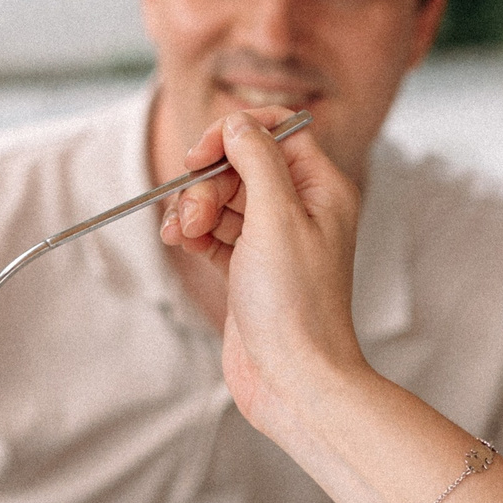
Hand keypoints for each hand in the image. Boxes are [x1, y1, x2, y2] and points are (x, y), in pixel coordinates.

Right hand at [158, 107, 369, 447]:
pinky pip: (213, 232)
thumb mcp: (277, 217)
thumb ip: (257, 160)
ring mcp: (272, 241)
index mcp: (321, 189)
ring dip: (194, 209)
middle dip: (207, 183)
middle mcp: (301, 210)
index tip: (202, 154)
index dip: (234, 135)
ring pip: (222, 199)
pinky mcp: (248, 269)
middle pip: (241, 166)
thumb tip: (237, 123)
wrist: (294, 379)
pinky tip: (181, 243)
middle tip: (193, 215)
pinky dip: (193, 233)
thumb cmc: (296, 306)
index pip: (276, 132)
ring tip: (183, 236)